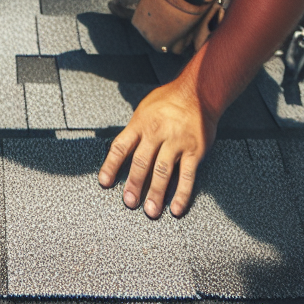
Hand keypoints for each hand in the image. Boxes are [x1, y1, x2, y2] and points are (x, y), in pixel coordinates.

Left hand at [98, 73, 216, 218]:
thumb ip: (135, 130)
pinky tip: (176, 208)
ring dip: (156, 193)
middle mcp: (156, 132)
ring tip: (150, 211)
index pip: (120, 146)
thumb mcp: (144, 108)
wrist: (198, 92)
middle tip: (129, 202)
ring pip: (162, 171)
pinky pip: (187, 175)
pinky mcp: (194, 150)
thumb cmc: (169, 100)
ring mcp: (176, 142)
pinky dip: (181, 194)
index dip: (111, 166)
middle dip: (134, 184)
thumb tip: (122, 152)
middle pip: (141, 162)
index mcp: (140, 123)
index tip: (104, 182)